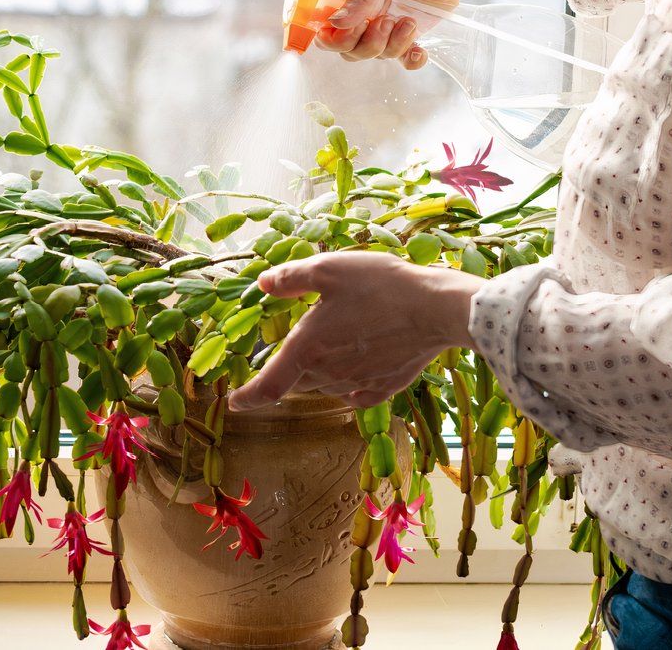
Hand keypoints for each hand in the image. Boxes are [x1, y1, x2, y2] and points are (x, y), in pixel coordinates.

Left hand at [228, 252, 485, 411]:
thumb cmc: (381, 285)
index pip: (268, 385)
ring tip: (333, 345)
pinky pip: (357, 394)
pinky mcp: (385, 386)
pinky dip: (349, 387)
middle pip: (297, 384)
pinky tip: (355, 374)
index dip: (246, 397)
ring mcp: (358, 383)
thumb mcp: (329, 268)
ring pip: (326, 387)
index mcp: (308, 348)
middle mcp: (329, 373)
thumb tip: (263, 284)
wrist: (437, 309)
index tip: (234, 402)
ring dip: (320, 374)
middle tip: (296, 349)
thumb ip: (292, 278)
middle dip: (289, 372)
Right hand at [315, 0, 467, 68]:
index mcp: (348, 1)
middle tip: (384, 21)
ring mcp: (385, 30)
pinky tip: (419, 48)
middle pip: (349, 51)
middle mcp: (363, 18)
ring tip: (408, 21)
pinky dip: (411, 60)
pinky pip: (404, 62)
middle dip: (367, 43)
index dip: (333, 40)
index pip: (327, 33)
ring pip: (376, 56)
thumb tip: (338, 23)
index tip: (352, 30)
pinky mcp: (408, 38)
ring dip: (393, 44)